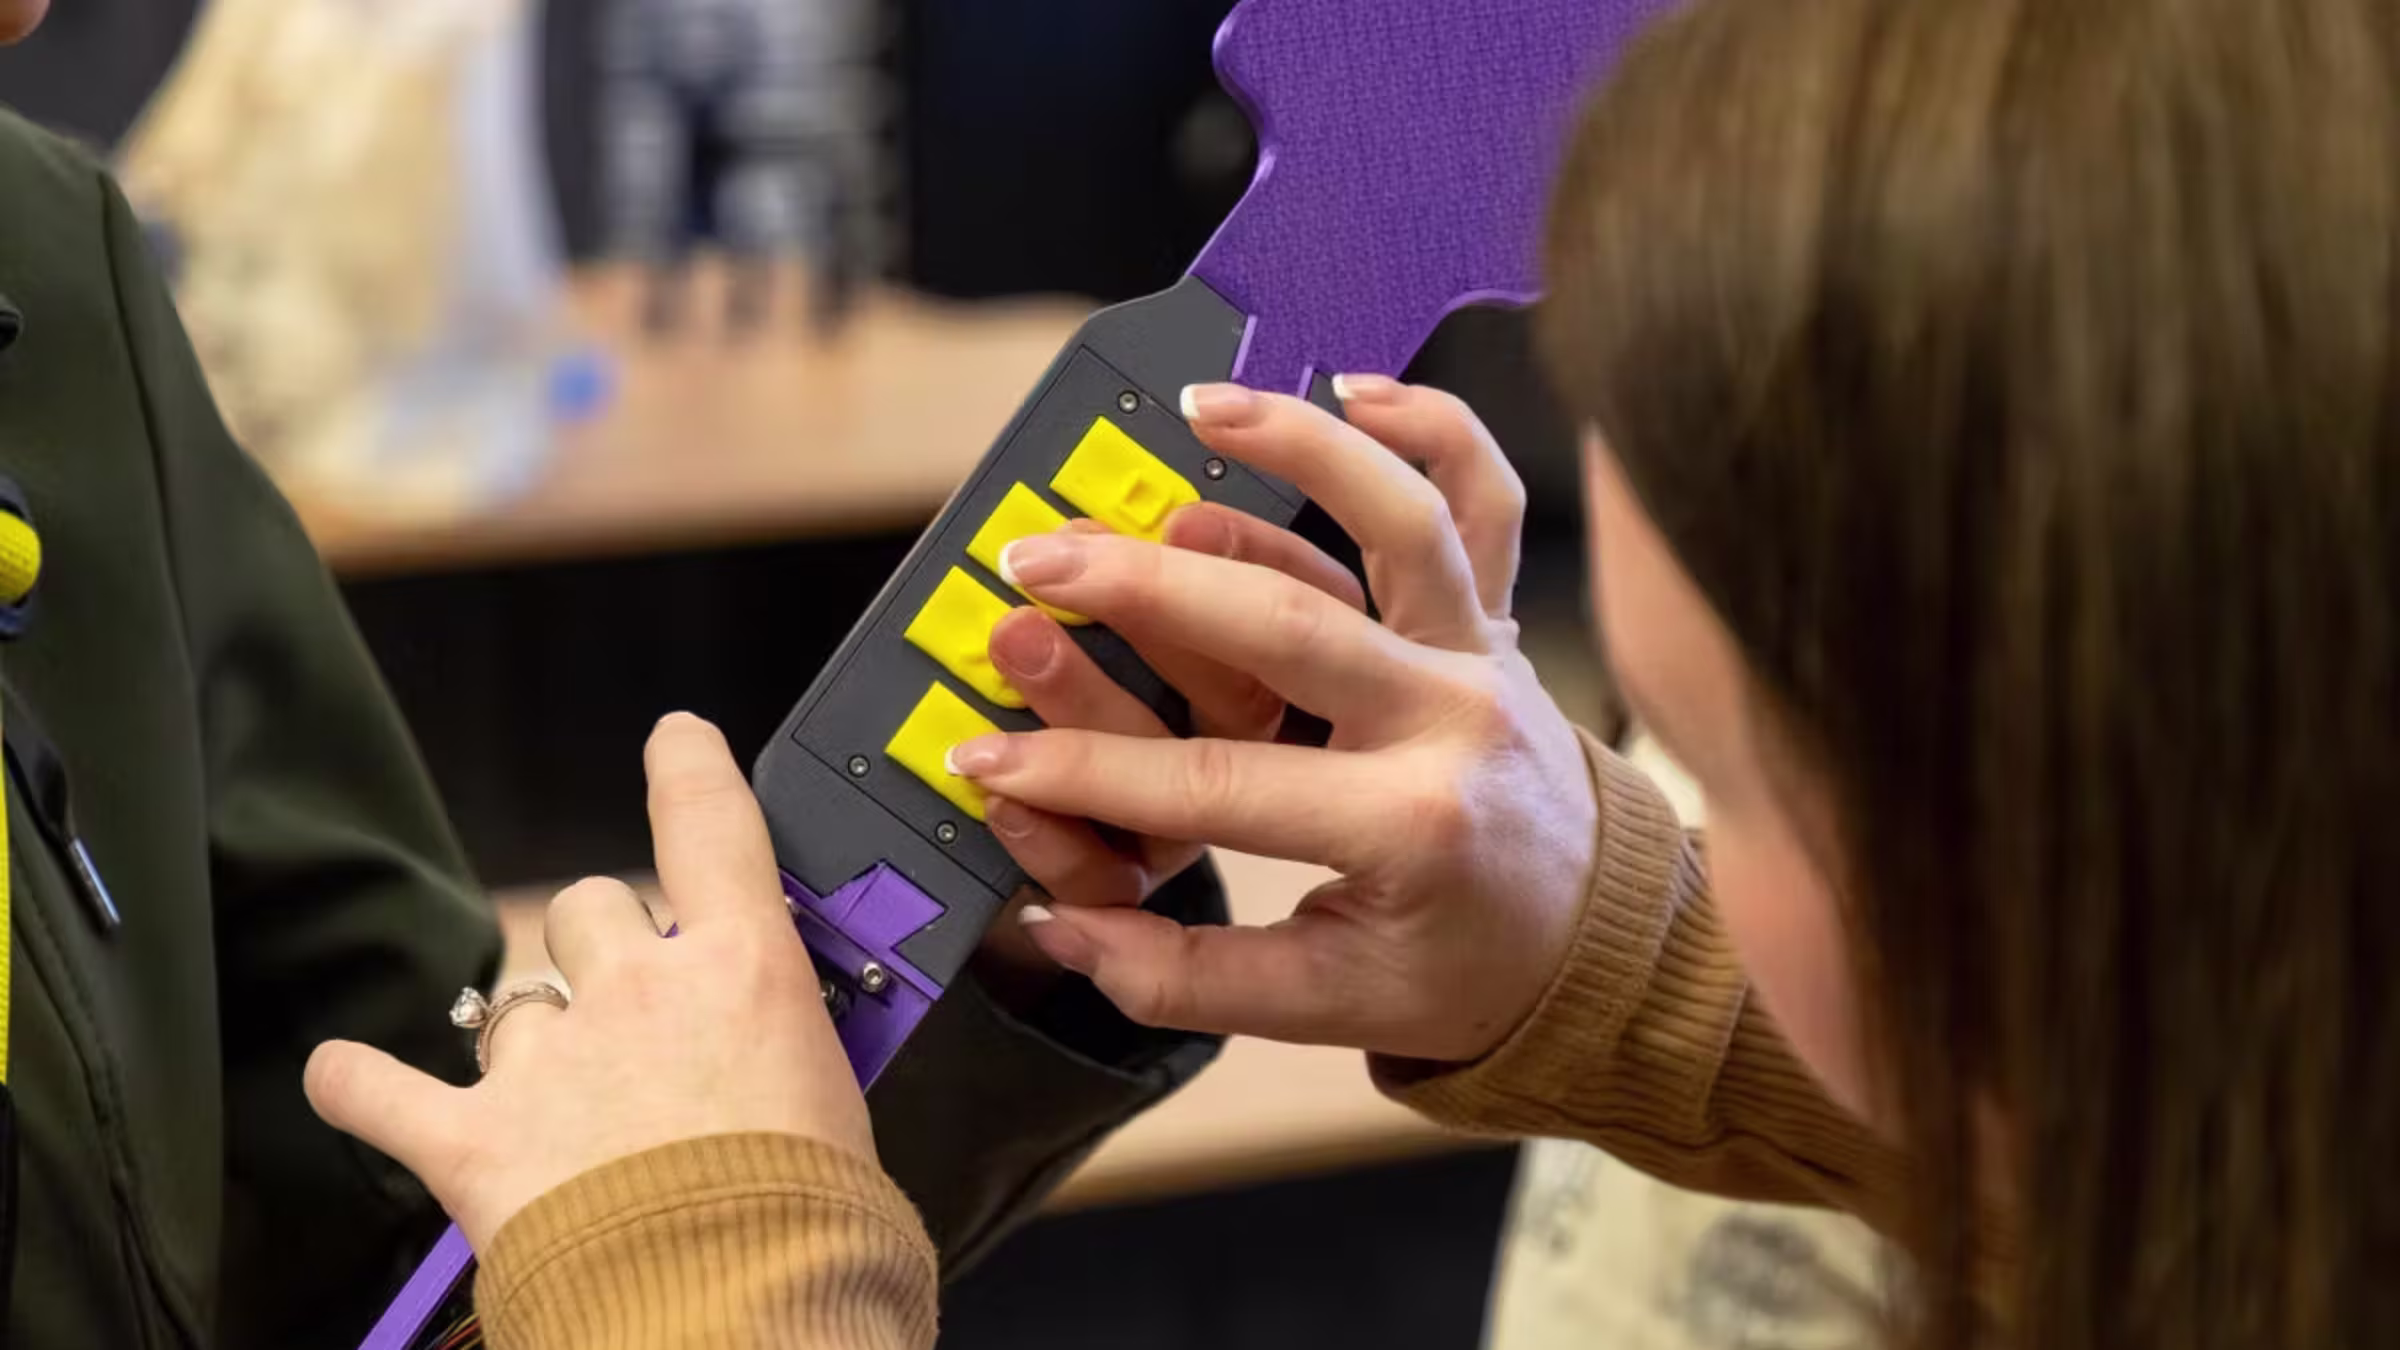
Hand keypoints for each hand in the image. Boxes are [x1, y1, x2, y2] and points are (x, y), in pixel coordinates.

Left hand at [304, 715, 873, 1249]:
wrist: (735, 1316)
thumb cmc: (811, 1226)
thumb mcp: (845, 1104)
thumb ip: (797, 1050)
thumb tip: (780, 1060)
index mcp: (743, 969)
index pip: (709, 822)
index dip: (687, 766)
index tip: (673, 740)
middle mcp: (639, 991)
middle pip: (592, 905)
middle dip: (604, 943)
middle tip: (633, 1009)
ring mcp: (549, 1063)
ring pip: (513, 999)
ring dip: (530, 1033)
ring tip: (557, 1100)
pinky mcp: (474, 1143)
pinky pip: (383, 1092)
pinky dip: (362, 1086)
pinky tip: (347, 1080)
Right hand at [950, 377, 1598, 1062]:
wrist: (1597, 943)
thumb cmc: (1462, 968)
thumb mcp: (1331, 1004)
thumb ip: (1190, 976)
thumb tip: (1061, 927)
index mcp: (1404, 827)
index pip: (1215, 785)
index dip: (1086, 773)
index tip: (990, 757)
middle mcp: (1450, 720)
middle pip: (1284, 624)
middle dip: (1143, 589)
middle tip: (1036, 564)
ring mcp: (1481, 654)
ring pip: (1402, 520)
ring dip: (1300, 448)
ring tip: (1193, 410)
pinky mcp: (1495, 618)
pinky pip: (1487, 501)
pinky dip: (1436, 427)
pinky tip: (1356, 386)